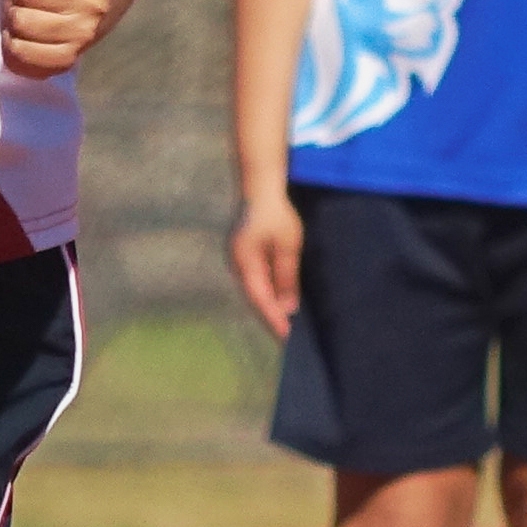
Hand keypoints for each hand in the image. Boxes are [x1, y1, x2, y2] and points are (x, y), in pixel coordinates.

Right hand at [229, 184, 304, 339]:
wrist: (259, 187)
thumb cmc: (275, 213)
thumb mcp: (288, 245)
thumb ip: (286, 276)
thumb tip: (288, 306)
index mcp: (245, 263)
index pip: (261, 300)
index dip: (273, 320)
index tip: (286, 338)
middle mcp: (238, 265)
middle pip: (255, 299)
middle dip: (271, 318)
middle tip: (288, 339)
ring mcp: (239, 260)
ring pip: (255, 290)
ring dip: (270, 306)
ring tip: (286, 325)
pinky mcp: (244, 255)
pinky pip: (256, 280)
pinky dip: (268, 292)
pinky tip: (280, 301)